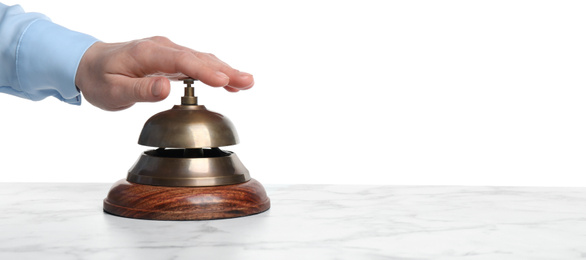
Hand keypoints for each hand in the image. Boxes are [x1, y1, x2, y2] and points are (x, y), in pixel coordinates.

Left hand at [75, 36, 253, 110]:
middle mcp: (162, 48)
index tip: (224, 81)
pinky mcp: (171, 60)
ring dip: (225, 71)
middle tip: (247, 82)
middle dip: (225, 70)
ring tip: (247, 82)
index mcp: (148, 53)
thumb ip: (140, 91)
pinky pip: (197, 64)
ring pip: (202, 60)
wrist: (88, 64)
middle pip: (199, 58)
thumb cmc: (99, 78)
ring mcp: (168, 52)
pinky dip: (215, 72)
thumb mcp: (113, 90)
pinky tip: (230, 82)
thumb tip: (166, 88)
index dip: (205, 70)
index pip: (182, 60)